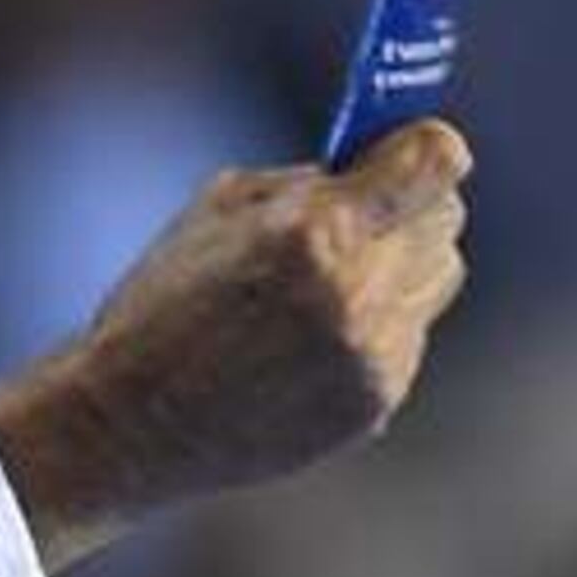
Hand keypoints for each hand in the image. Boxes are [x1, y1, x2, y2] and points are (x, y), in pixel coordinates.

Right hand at [0, 118, 473, 571]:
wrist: (130, 427)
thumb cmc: (160, 306)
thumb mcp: (219, 210)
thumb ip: (308, 183)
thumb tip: (372, 168)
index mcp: (316, 232)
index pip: (437, 162)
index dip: (420, 149)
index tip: (401, 154)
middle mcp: (358, 293)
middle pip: (445, 217)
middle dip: (407, 206)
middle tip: (363, 216)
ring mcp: (373, 354)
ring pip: (437, 277)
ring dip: (399, 266)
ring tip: (331, 284)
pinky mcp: (376, 401)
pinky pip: (409, 335)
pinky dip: (376, 326)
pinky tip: (312, 343)